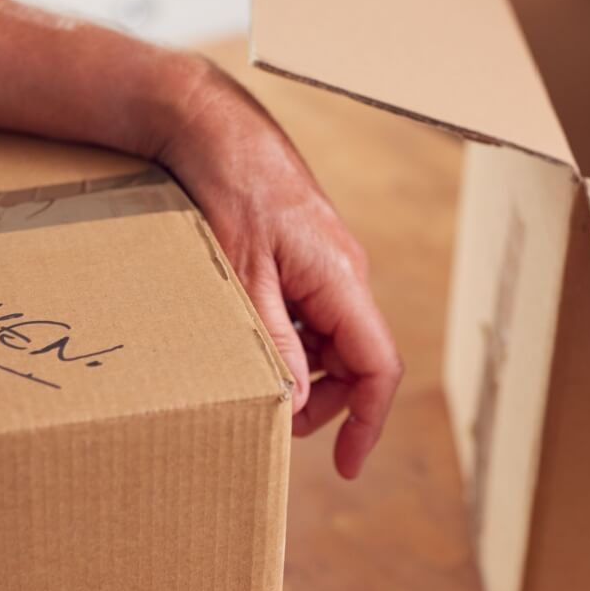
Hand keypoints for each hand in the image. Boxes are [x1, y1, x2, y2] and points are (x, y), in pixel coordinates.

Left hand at [157, 63, 402, 479]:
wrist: (210, 125)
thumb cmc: (229, 190)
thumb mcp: (244, 278)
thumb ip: (274, 343)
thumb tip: (293, 403)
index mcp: (342, 279)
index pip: (379, 366)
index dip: (369, 422)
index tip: (345, 465)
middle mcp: (346, 271)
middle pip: (357, 358)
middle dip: (326, 401)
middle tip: (277, 422)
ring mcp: (328, 260)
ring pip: (333, 337)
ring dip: (304, 369)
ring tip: (258, 380)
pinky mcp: (305, 251)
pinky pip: (312, 310)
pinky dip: (291, 336)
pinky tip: (251, 337)